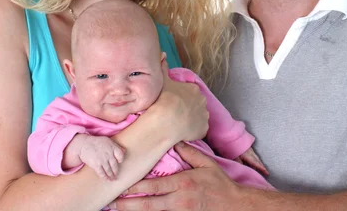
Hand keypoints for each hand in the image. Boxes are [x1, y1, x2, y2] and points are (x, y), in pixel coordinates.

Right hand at [74, 135, 124, 179]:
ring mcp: (102, 160)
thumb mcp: (107, 140)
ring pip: (109, 170)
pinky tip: (106, 180)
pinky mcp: (96, 165)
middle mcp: (108, 154)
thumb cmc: (96, 142)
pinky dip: (104, 177)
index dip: (121, 159)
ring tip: (112, 179)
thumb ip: (116, 146)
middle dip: (115, 171)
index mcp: (112, 147)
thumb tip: (124, 151)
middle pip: (115, 165)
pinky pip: (102, 173)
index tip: (120, 162)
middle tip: (116, 175)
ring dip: (111, 176)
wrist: (83, 144)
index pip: (120, 155)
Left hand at [110, 142, 240, 209]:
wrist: (235, 205)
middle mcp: (179, 200)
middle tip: (111, 203)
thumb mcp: (207, 164)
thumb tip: (175, 142)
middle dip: (128, 205)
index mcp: (183, 183)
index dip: (136, 188)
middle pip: (148, 205)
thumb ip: (190, 153)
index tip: (121, 186)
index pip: (154, 187)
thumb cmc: (220, 184)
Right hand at [151, 72, 208, 142]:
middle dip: (189, 107)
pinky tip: (183, 132)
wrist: (167, 119)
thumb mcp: (163, 80)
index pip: (191, 92)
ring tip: (179, 123)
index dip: (182, 97)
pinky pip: (199, 130)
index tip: (174, 101)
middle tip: (176, 112)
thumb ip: (163, 67)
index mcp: (194, 89)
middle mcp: (203, 101)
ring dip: (192, 119)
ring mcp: (204, 116)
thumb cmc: (165, 98)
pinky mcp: (204, 129)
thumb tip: (162, 55)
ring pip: (199, 117)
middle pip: (197, 104)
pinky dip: (193, 131)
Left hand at [234, 147, 268, 175]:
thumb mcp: (234, 156)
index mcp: (247, 155)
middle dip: (261, 166)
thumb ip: (239, 163)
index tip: (266, 171)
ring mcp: (249, 149)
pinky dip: (256, 159)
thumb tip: (244, 169)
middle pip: (257, 160)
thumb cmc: (232, 146)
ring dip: (259, 163)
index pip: (255, 163)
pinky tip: (255, 161)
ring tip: (262, 168)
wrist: (232, 136)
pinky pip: (254, 155)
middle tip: (266, 172)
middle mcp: (250, 152)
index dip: (260, 167)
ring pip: (256, 157)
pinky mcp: (248, 147)